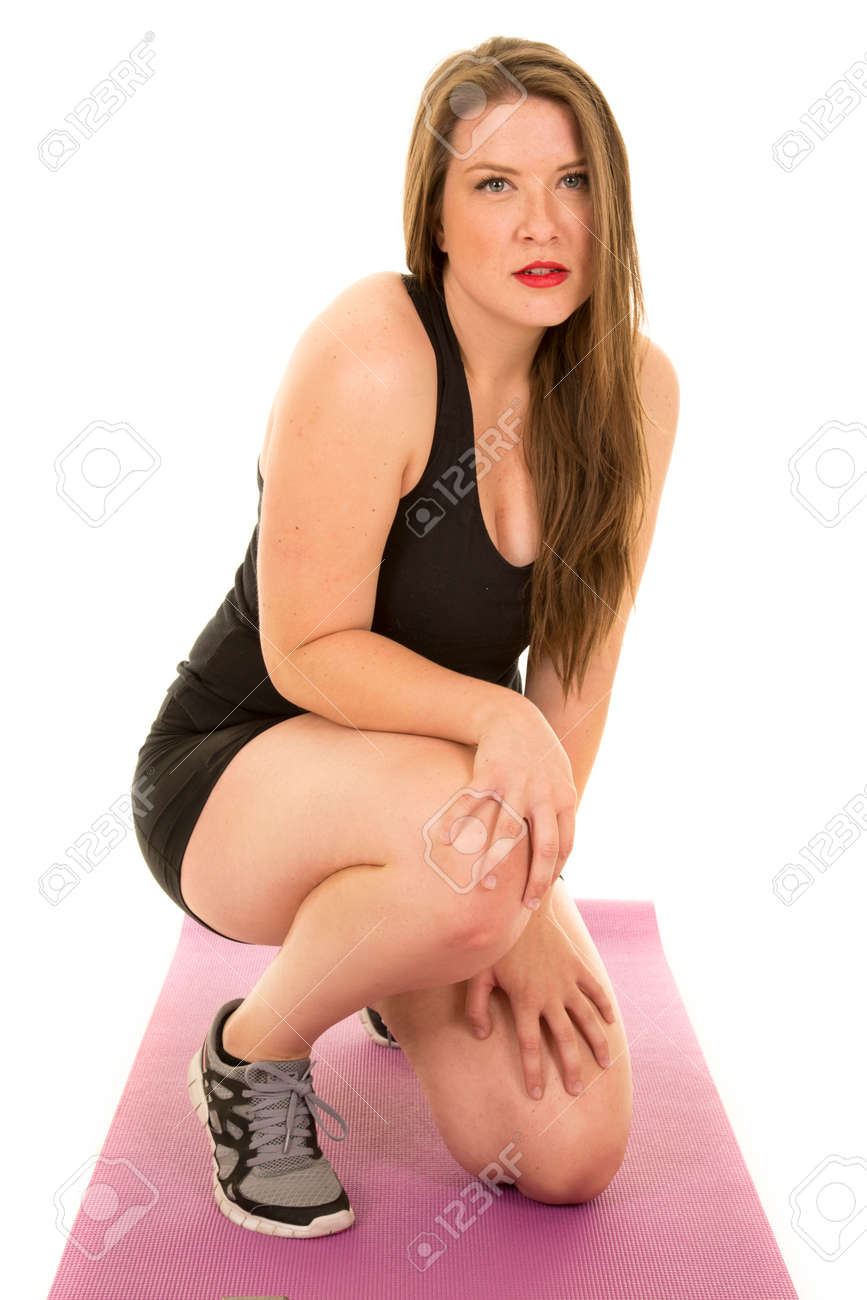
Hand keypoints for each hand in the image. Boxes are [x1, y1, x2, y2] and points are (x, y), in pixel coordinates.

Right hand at [440, 699, 576, 910]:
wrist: (513, 716)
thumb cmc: (537, 753)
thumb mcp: (560, 779)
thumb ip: (560, 811)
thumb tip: (559, 850)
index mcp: (564, 798)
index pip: (563, 846)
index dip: (552, 872)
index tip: (539, 894)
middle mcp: (542, 794)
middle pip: (542, 846)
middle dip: (534, 879)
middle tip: (523, 904)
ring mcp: (515, 785)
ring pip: (504, 833)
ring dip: (494, 863)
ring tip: (484, 886)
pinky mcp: (488, 775)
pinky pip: (469, 805)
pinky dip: (454, 824)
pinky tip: (442, 841)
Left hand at [464, 908, 616, 1099]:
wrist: (522, 908)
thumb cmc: (497, 944)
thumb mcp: (478, 974)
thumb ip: (477, 1007)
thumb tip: (482, 1035)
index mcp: (524, 1001)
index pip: (530, 1046)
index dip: (533, 1072)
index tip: (536, 1094)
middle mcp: (549, 996)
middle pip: (565, 1040)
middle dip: (571, 1068)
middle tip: (576, 1090)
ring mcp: (567, 981)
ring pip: (586, 1019)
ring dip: (597, 1042)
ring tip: (604, 1064)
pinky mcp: (577, 966)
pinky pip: (595, 990)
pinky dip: (604, 1005)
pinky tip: (611, 1021)